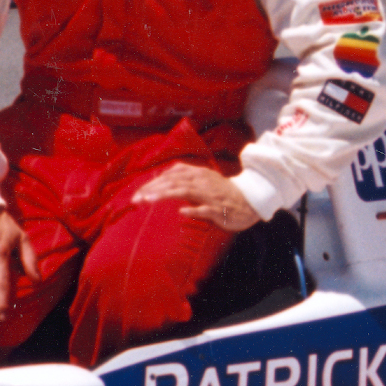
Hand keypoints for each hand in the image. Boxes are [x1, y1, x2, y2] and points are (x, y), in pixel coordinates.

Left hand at [132, 164, 260, 232]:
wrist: (250, 200)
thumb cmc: (222, 193)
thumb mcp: (203, 180)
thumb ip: (184, 178)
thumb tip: (162, 178)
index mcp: (198, 174)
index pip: (170, 175)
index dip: (153, 182)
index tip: (137, 192)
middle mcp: (202, 181)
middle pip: (173, 181)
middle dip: (152, 189)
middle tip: (135, 198)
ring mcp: (211, 195)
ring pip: (185, 191)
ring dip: (165, 195)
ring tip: (148, 200)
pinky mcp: (220, 209)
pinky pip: (205, 209)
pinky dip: (193, 209)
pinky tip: (181, 211)